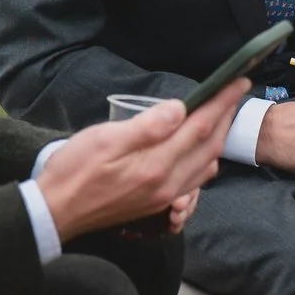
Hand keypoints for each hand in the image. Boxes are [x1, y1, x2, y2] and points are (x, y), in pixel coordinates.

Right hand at [34, 85, 242, 238]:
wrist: (56, 212)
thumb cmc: (74, 171)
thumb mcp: (104, 140)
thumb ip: (146, 127)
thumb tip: (180, 109)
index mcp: (156, 165)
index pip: (200, 127)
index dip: (221, 103)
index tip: (238, 82)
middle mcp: (167, 184)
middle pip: (210, 146)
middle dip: (226, 117)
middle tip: (235, 92)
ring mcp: (164, 196)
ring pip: (205, 164)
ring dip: (218, 138)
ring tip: (220, 115)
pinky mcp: (157, 202)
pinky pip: (194, 180)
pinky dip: (205, 159)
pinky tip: (199, 148)